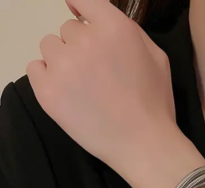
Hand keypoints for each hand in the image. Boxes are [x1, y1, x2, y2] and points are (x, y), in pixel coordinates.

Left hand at [26, 0, 192, 183]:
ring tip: (83, 86)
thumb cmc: (155, 103)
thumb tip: (88, 13)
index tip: (80, 17)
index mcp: (115, 28)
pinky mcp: (47, 91)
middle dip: (80, 46)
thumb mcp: (157, 58)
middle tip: (97, 74)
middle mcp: (85, 40)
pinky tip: (68, 93)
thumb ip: (127, 30)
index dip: (80, 8)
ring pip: (50, 46)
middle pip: (68, 29)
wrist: (143, 144)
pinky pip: (35, 68)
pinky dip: (48, 77)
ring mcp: (63, 66)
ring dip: (63, 60)